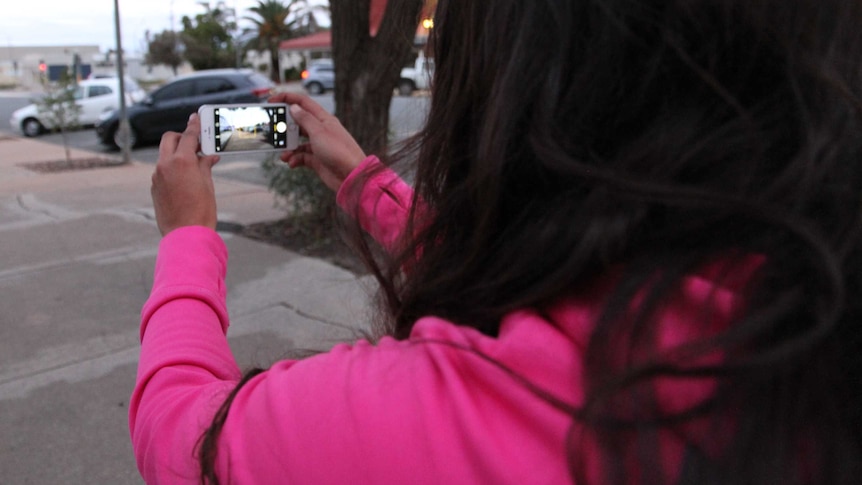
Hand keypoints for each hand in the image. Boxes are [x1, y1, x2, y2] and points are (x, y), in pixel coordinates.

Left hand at [151, 113, 220, 235]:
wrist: (186, 234)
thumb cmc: (201, 212)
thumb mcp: (208, 185)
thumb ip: (205, 166)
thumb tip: (208, 157)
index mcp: (182, 161)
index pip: (189, 136)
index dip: (194, 125)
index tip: (197, 117)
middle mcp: (166, 165)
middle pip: (170, 139)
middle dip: (182, 137)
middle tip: (195, 143)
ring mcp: (157, 176)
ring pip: (165, 154)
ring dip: (177, 153)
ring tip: (193, 164)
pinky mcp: (155, 187)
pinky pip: (162, 169)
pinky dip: (172, 167)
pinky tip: (185, 178)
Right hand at [269, 92, 366, 191]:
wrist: (352, 176)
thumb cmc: (339, 151)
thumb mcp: (318, 132)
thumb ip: (304, 119)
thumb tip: (294, 107)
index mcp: (323, 119)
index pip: (303, 103)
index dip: (287, 99)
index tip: (271, 102)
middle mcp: (321, 130)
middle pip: (298, 123)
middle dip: (285, 128)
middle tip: (273, 132)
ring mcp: (319, 145)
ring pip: (298, 142)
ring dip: (288, 148)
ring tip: (283, 155)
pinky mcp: (317, 160)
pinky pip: (301, 156)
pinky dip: (295, 159)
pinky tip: (292, 163)